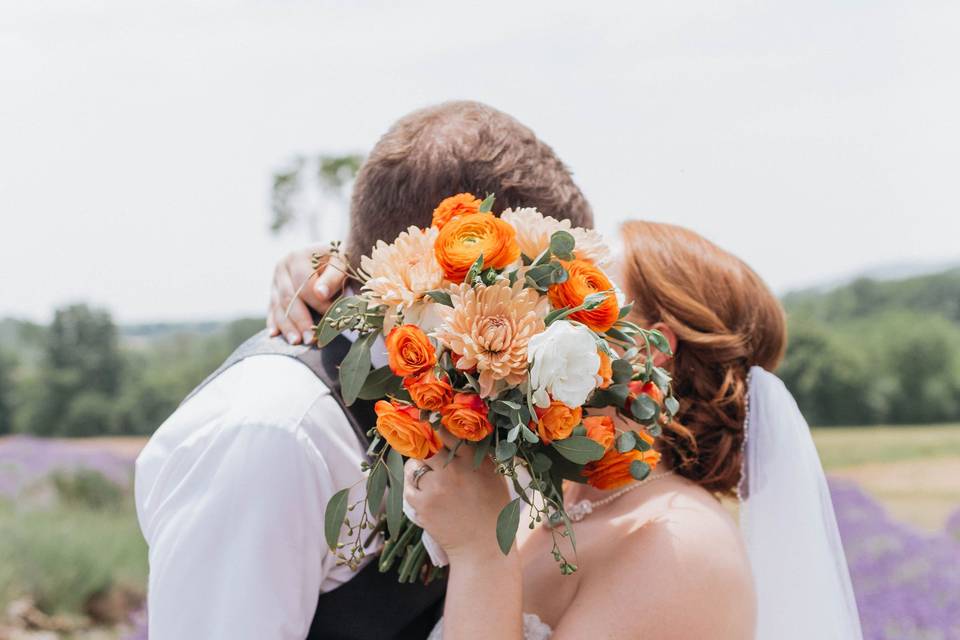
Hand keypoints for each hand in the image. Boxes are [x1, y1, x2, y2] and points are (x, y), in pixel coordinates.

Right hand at [267, 245, 346, 343]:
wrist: (328, 256)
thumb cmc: (338, 261)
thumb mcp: (341, 264)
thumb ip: (332, 278)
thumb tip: (320, 294)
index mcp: (298, 257)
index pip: (306, 286)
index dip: (319, 304)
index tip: (332, 318)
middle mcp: (282, 267)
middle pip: (289, 298)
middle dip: (300, 321)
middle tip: (311, 339)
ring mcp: (275, 280)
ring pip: (278, 306)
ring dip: (286, 326)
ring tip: (296, 341)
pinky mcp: (273, 291)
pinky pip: (272, 309)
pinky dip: (274, 322)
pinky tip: (274, 334)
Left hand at [403, 434, 512, 561]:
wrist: (483, 548)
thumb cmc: (493, 511)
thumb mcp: (494, 475)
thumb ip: (477, 453)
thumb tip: (457, 431)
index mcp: (474, 459)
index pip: (448, 430)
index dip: (436, 424)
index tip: (431, 423)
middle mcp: (453, 469)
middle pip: (426, 443)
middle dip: (422, 443)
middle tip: (423, 446)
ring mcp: (435, 487)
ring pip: (414, 465)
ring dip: (417, 468)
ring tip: (427, 478)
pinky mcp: (422, 504)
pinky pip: (408, 486)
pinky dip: (414, 488)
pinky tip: (426, 495)